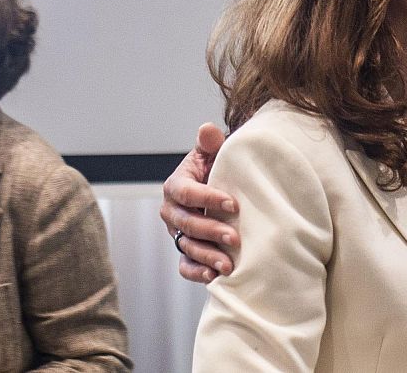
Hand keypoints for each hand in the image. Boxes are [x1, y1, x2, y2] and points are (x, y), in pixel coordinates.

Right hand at [159, 122, 239, 282]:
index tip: (233, 205)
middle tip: (235, 238)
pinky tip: (214, 277)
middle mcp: (172, 211)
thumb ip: (209, 143)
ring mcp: (177, 233)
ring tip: (229, 264)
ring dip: (207, 256)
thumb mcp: (212, 152)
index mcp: (175, 186)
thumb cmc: (217, 167)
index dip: (208, 199)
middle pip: (186, 223)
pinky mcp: (185, 250)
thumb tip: (207, 130)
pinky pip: (185, 265)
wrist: (221, 186)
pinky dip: (197, 272)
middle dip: (210, 231)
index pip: (187, 193)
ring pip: (187, 246)